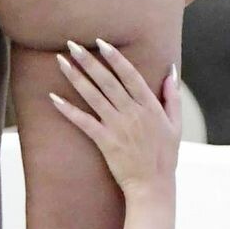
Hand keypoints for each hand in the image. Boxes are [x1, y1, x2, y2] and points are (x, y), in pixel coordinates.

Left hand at [50, 40, 180, 194]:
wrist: (153, 186)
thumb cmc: (165, 156)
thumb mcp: (176, 124)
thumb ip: (172, 96)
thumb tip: (171, 70)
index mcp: (150, 106)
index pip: (130, 75)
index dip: (115, 57)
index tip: (102, 42)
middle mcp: (132, 113)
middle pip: (107, 81)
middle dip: (89, 60)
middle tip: (72, 43)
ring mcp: (117, 127)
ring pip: (93, 96)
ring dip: (75, 77)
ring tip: (60, 61)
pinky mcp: (105, 141)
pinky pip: (83, 122)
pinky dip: (68, 110)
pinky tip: (53, 98)